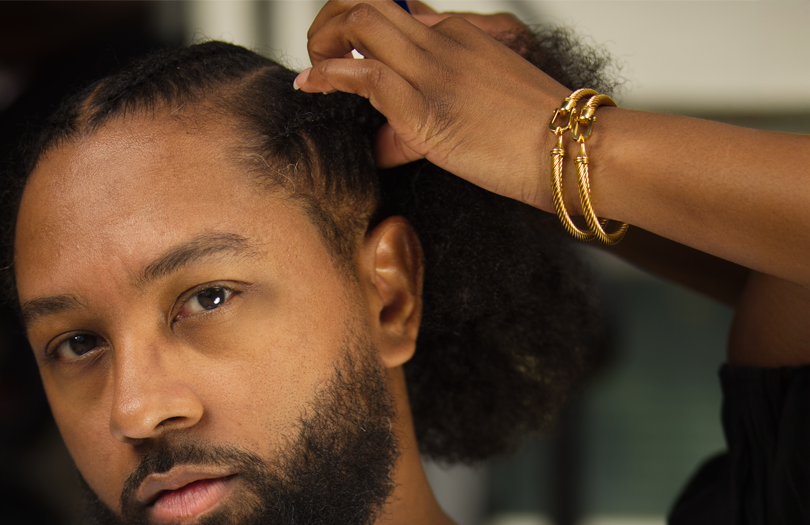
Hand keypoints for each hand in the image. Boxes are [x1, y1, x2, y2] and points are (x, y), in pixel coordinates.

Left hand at [298, 2, 570, 210]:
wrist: (573, 148)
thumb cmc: (541, 141)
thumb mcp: (483, 114)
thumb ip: (430, 120)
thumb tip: (387, 140)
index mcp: (464, 36)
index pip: (402, 16)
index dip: (362, 28)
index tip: (344, 48)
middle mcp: (446, 40)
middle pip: (374, 4)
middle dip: (334, 20)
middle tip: (318, 49)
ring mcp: (435, 68)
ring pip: (362, 24)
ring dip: (325, 39)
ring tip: (312, 65)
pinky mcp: (425, 104)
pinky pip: (364, 75)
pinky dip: (330, 75)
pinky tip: (314, 83)